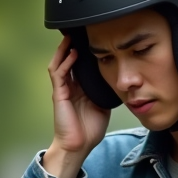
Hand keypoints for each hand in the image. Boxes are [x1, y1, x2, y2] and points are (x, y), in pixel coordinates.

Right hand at [43, 35, 109, 177]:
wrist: (78, 146)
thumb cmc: (89, 130)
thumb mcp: (103, 106)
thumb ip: (106, 92)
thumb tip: (120, 81)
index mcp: (79, 89)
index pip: (80, 66)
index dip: (85, 54)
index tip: (93, 41)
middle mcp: (69, 87)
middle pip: (68, 61)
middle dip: (72, 46)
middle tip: (80, 32)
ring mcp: (62, 90)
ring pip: (60, 63)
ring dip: (64, 49)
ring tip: (71, 37)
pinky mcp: (58, 94)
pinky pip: (59, 74)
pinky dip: (64, 62)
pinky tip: (72, 53)